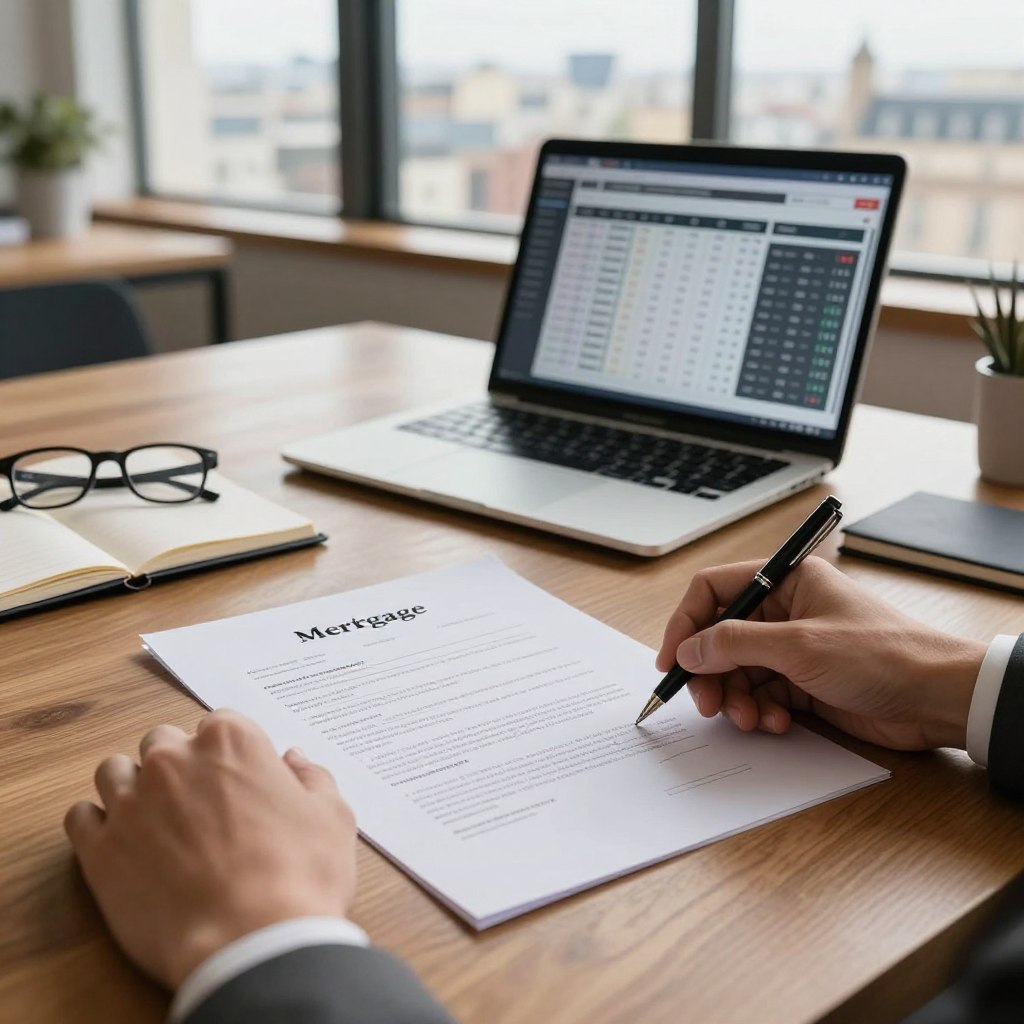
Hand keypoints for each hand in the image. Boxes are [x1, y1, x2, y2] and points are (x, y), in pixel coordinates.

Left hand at [64, 710, 357, 989]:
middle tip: (199, 804)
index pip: (220, 723)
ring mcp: (132, 802)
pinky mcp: (99, 850)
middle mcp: (174, 760)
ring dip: (132, 786)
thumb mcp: (332, 816)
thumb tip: (294, 759)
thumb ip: (310, 777)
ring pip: (114, 771)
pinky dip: (96, 823)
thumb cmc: (300, 875)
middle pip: (163, 742)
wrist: (251, 942)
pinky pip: (80, 817)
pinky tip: (120, 842)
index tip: (238, 780)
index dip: (230, 753)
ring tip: (154, 820)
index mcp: (231, 741)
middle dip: (178, 765)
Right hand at [655, 557, 985, 750]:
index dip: (687, 623)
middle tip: (706, 703)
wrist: (937, 698)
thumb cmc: (882, 655)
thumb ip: (735, 644)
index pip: (715, 590)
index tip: (671, 660)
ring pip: (738, 672)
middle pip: (721, 638)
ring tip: (748, 718)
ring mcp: (794, 649)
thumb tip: (688, 649)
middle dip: (711, 672)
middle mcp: (785, 612)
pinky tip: (775, 723)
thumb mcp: (799, 645)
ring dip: (736, 698)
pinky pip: (761, 695)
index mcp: (785, 582)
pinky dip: (759, 711)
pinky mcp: (803, 684)